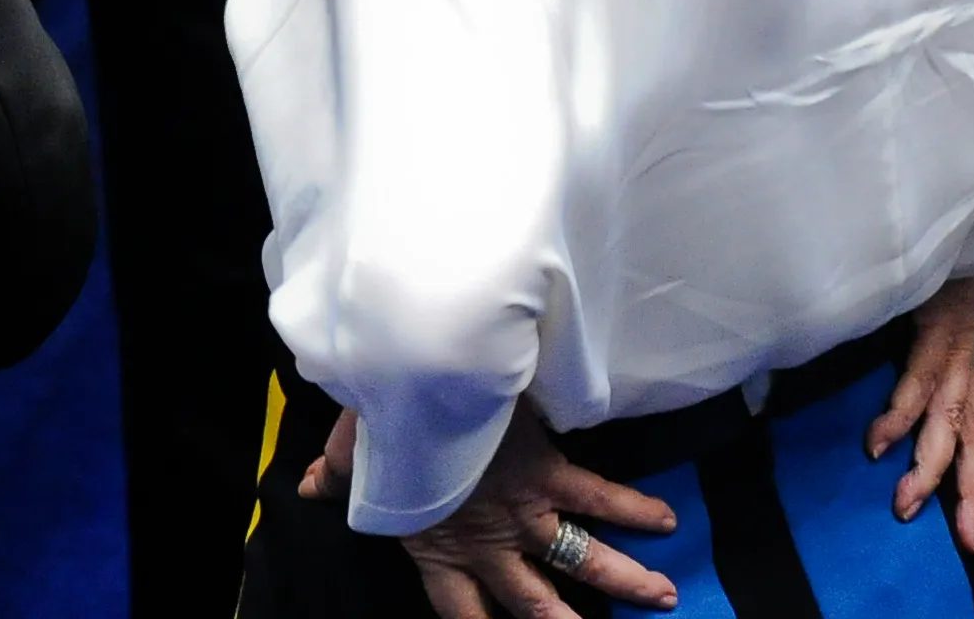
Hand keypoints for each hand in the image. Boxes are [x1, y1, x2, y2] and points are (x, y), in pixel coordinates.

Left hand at [304, 406, 678, 618]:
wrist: (415, 377)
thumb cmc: (380, 416)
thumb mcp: (354, 454)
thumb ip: (338, 477)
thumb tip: (306, 489)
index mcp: (436, 547)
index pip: (460, 610)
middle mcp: (487, 542)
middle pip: (535, 603)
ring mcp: (523, 511)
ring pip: (581, 559)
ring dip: (623, 580)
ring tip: (661, 598)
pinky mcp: (548, 471)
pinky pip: (599, 495)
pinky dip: (634, 507)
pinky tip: (666, 518)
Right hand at [867, 275, 973, 550]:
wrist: (949, 221)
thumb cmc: (924, 270)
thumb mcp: (915, 322)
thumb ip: (902, 360)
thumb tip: (864, 404)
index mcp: (965, 369)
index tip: (969, 532)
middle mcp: (967, 366)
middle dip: (971, 491)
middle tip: (961, 539)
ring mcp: (955, 347)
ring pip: (950, 420)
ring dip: (929, 465)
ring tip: (905, 502)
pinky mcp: (939, 326)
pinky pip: (920, 379)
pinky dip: (900, 414)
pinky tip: (878, 444)